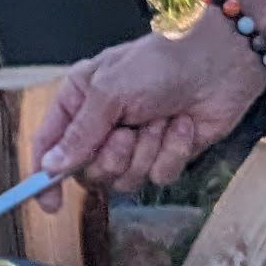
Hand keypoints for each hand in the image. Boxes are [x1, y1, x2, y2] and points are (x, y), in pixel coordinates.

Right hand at [28, 17, 265, 189]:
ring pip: (124, 179)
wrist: (220, 62)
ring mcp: (135, 142)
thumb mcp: (109, 92)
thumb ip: (79, 134)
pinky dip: (172, 152)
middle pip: (88, 171)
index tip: (50, 204)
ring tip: (160, 121)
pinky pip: (158, 177)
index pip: (49, 145)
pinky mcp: (165, 154)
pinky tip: (182, 126)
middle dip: (111, 157)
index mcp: (79, 101)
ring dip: (145, 152)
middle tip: (127, 133)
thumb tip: (50, 166)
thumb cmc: (161, 62)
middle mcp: (103, 124)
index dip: (45, 176)